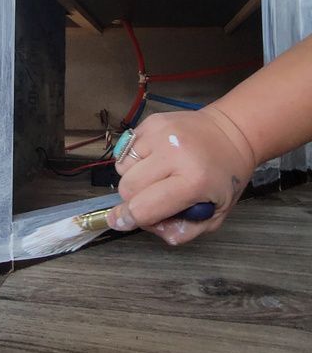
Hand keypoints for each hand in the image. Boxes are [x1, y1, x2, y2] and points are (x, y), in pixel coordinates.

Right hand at [106, 107, 255, 245]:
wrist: (232, 132)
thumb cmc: (225, 176)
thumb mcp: (215, 215)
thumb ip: (181, 230)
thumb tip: (145, 225)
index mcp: (193, 181)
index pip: (143, 207)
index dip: (128, 220)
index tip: (120, 222)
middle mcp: (173, 154)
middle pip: (127, 187)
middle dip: (134, 199)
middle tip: (151, 198)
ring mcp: (160, 134)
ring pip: (122, 168)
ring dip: (133, 177)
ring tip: (156, 175)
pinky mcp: (152, 121)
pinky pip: (126, 149)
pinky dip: (134, 160)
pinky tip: (154, 159)